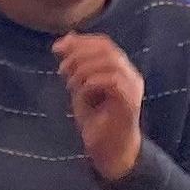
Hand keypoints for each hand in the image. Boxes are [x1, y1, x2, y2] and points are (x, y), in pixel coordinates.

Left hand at [52, 30, 144, 183]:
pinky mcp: (130, 102)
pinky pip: (111, 81)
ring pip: (110, 62)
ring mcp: (133, 88)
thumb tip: (67, 39)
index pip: (104, 43)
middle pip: (107, 49)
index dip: (79, 41)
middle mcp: (131, 75)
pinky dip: (91, 83)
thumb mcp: (80, 85)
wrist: (109, 149)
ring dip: (84, 70)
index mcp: (121, 69)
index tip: (56, 48)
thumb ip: (76, 64)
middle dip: (79, 55)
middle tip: (62, 70)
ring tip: (71, 84)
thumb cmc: (96, 120)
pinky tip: (81, 92)